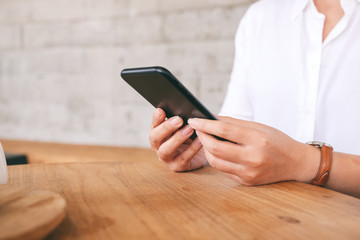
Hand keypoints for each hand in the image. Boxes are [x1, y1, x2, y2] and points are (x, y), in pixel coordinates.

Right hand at [149, 108, 205, 171]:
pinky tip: (200, 140)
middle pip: (155, 138)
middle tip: (178, 119)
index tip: (161, 110)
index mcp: (157, 133)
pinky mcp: (177, 166)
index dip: (156, 118)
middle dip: (166, 128)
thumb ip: (179, 118)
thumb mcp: (183, 126)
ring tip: (189, 129)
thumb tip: (184, 107)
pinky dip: (192, 148)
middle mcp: (158, 146)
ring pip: (166, 150)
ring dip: (177, 139)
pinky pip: (184, 158)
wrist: (201, 153)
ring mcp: (166, 158)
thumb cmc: (190, 136)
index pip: (153, 125)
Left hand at [188, 116, 319, 185]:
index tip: (194, 120)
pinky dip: (217, 159)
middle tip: (198, 130)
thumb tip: (210, 118)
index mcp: (257, 140)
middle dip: (202, 138)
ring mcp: (249, 173)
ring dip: (206, 150)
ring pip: (215, 162)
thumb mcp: (259, 127)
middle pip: (216, 149)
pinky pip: (223, 170)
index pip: (224, 130)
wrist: (295, 163)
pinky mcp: (246, 182)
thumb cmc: (277, 141)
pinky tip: (217, 151)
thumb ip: (233, 123)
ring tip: (206, 140)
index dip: (205, 125)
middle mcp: (253, 158)